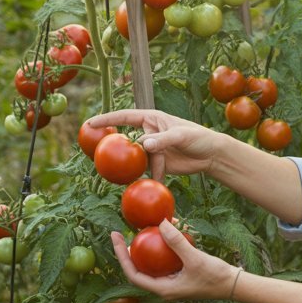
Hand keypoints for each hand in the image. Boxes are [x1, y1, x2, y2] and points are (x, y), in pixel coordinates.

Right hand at [81, 108, 222, 178]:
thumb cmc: (198, 137)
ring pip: (136, 159)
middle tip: (99, 156)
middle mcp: (148, 133)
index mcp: (151, 119)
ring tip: (124, 174)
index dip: (106, 119)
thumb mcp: (181, 135)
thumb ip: (162, 139)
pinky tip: (145, 185)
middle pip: (126, 140)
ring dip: (131, 167)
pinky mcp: (157, 164)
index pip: (124, 117)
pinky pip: (146, 171)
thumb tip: (144, 144)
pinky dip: (145, 178)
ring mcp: (152, 149)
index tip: (90, 124)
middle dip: (114, 148)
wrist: (211, 155)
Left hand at [111, 220, 236, 300]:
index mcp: (162, 289)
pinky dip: (164, 246)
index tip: (116, 238)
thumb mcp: (195, 259)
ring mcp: (172, 280)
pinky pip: (166, 259)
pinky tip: (166, 231)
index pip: (133, 274)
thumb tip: (160, 223)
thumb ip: (177, 242)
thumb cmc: (215, 277)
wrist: (234, 285)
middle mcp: (164, 287)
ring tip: (141, 230)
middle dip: (129, 251)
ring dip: (147, 247)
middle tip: (122, 233)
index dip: (121, 256)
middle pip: (139, 268)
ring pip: (153, 263)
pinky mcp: (180, 274)